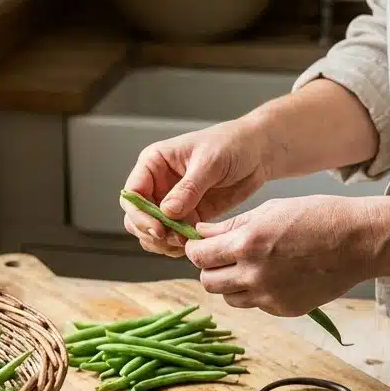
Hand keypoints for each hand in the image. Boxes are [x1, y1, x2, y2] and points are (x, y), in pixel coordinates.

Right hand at [122, 118, 273, 256]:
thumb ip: (188, 188)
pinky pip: (173, 237)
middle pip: (136, 217)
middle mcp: (157, 184)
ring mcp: (171, 202)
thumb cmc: (232, 144)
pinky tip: (192, 245)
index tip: (158, 228)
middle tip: (173, 239)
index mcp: (154, 163)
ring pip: (151, 231)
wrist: (257, 153)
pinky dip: (178, 246)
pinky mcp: (188, 216)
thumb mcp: (209, 162)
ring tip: (185, 243)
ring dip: (163, 243)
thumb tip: (167, 212)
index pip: (132, 193)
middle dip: (151, 232)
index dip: (139, 214)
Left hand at [184, 196, 376, 316]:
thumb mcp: (270, 210)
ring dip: (230, 284)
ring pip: (229, 298)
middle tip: (220, 258)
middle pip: (208, 282)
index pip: (200, 256)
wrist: (358, 242)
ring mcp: (270, 296)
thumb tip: (201, 233)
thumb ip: (231, 226)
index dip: (195, 250)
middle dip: (209, 269)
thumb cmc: (317, 217)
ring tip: (247, 267)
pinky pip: (256, 304)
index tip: (199, 246)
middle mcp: (254, 274)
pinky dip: (256, 292)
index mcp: (248, 243)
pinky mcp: (284, 309)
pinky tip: (274, 275)